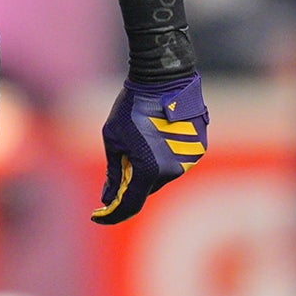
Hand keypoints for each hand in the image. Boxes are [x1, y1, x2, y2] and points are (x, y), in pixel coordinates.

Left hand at [94, 74, 207, 223]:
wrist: (164, 80)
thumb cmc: (132, 107)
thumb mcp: (113, 139)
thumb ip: (114, 172)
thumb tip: (109, 198)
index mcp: (147, 169)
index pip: (130, 205)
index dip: (112, 214)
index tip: (97, 216)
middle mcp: (171, 171)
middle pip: (146, 190)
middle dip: (130, 185)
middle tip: (118, 168)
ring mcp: (187, 161)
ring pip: (162, 177)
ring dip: (149, 170)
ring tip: (140, 141)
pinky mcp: (198, 150)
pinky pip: (176, 162)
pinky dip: (163, 158)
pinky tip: (155, 137)